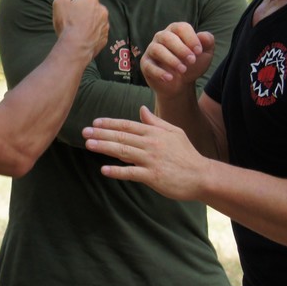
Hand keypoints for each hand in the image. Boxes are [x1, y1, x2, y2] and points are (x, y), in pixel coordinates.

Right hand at [52, 0, 108, 56]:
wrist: (76, 47)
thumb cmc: (67, 23)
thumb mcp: (60, 4)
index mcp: (91, 0)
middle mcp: (102, 10)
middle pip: (97, 6)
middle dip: (89, 8)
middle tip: (77, 15)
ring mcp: (105, 25)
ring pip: (99, 20)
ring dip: (92, 21)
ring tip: (81, 28)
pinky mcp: (105, 38)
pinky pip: (100, 33)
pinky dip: (94, 34)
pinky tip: (85, 38)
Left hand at [82, 106, 205, 199]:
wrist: (201, 176)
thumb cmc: (187, 154)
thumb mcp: (174, 132)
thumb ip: (155, 122)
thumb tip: (141, 109)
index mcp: (155, 133)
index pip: (128, 125)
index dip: (110, 123)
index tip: (95, 122)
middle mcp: (151, 144)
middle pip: (122, 137)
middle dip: (101, 134)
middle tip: (84, 132)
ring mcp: (152, 160)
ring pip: (123, 151)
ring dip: (104, 147)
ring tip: (89, 145)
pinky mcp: (153, 176)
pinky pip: (131, 173)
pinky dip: (117, 171)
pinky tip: (104, 170)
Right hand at [141, 22, 214, 97]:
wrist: (181, 83)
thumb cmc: (192, 64)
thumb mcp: (205, 53)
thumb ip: (207, 42)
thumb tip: (203, 36)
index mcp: (176, 30)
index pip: (181, 28)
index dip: (191, 39)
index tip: (199, 52)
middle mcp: (161, 37)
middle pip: (168, 37)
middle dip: (181, 49)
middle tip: (192, 61)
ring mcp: (152, 50)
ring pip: (157, 49)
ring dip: (171, 60)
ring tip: (183, 70)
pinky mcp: (146, 64)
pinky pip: (149, 65)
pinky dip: (159, 72)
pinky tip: (170, 78)